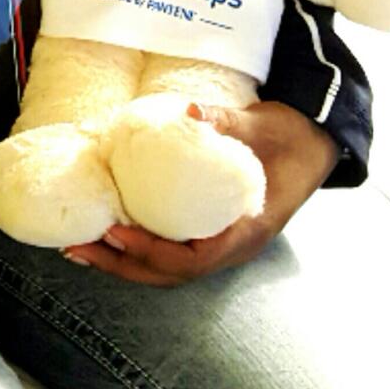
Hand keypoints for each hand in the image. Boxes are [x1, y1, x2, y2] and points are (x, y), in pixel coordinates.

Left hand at [63, 100, 339, 286]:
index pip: (195, 260)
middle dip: (122, 265)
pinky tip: (110, 233)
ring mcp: (221, 241)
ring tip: (81, 248)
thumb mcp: (260, 127)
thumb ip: (225, 123)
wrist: (311, 141)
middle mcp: (231, 245)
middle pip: (170, 274)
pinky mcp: (210, 229)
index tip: (119, 234)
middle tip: (78, 248)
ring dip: (123, 261)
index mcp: (246, 231)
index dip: (154, 252)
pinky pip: (170, 248)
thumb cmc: (288, 138)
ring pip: (167, 268)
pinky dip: (137, 246)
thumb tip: (188, 115)